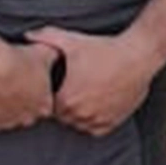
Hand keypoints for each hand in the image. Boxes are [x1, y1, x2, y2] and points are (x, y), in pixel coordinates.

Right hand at [0, 41, 58, 132]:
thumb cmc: (17, 61)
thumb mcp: (43, 52)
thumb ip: (52, 57)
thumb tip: (55, 54)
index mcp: (44, 106)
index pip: (45, 106)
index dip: (37, 95)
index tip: (29, 85)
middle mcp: (28, 118)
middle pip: (27, 115)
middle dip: (22, 104)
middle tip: (13, 86)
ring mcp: (8, 122)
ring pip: (8, 119)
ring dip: (5, 108)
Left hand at [26, 26, 157, 137]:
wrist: (137, 56)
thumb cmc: (104, 49)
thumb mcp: (72, 41)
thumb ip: (46, 38)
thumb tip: (28, 35)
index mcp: (66, 98)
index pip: (50, 106)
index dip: (53, 96)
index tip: (60, 85)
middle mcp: (81, 113)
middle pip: (64, 117)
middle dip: (65, 106)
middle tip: (72, 90)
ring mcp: (98, 119)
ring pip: (80, 125)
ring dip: (79, 115)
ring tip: (84, 97)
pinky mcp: (113, 121)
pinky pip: (97, 130)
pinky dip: (94, 121)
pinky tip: (96, 106)